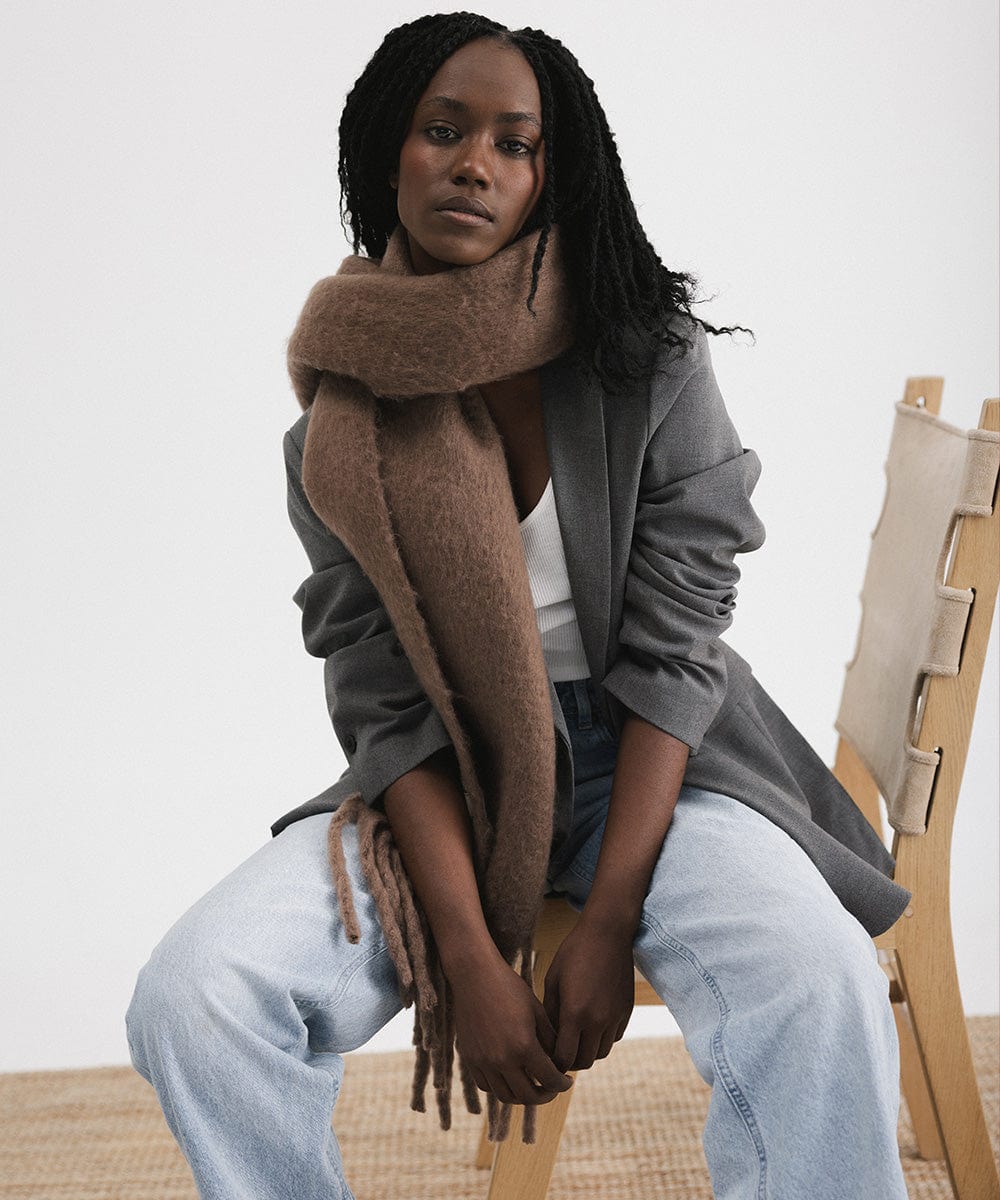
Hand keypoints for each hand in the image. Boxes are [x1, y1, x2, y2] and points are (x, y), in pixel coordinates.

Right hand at [449, 952, 572, 1106]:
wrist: (474, 975)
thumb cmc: (509, 988)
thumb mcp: (536, 1011)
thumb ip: (550, 1039)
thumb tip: (561, 1061)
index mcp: (524, 1046)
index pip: (549, 1080)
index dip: (562, 1084)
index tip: (567, 1081)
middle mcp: (502, 1059)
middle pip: (528, 1096)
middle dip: (545, 1095)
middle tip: (552, 1087)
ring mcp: (483, 1061)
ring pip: (506, 1096)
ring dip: (523, 1096)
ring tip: (532, 1085)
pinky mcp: (470, 1058)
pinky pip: (487, 1086)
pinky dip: (501, 1088)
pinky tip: (511, 1077)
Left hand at [542, 915, 634, 1071]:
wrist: (607, 933)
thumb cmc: (574, 952)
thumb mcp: (553, 979)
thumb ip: (550, 1012)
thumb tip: (549, 1037)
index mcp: (574, 1013)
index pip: (565, 1058)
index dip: (554, 1064)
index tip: (548, 1060)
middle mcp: (597, 1020)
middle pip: (585, 1061)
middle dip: (571, 1061)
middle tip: (561, 1054)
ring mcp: (615, 1016)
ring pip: (602, 1052)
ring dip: (588, 1051)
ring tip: (576, 1040)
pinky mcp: (626, 1010)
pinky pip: (614, 1037)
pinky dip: (603, 1039)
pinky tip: (592, 1026)